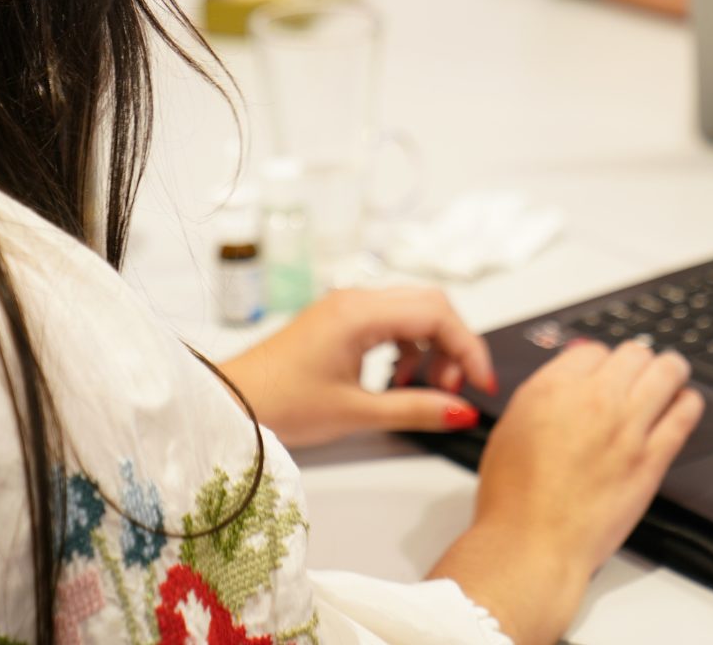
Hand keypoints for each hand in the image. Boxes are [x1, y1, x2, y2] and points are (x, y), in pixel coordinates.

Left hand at [219, 287, 495, 448]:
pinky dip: (406, 347)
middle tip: (453, 390)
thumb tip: (461, 412)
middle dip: (452, 346)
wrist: (231, 403)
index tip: (480, 386)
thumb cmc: (282, 405)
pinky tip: (398, 381)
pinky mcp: (338, 320)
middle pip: (430, 305)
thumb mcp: (356, 413)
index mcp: (360, 312)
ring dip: (430, 347)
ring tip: (425, 389)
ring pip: (411, 312)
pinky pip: (389, 322)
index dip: (468, 349)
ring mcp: (346, 307)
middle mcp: (356, 299)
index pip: (438, 314)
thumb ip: (414, 409)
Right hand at [429, 339, 702, 644]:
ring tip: (671, 375)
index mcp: (552, 388)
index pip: (592, 349)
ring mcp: (627, 428)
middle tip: (637, 372)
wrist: (532, 544)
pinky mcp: (652, 459)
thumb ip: (544, 394)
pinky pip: (685, 414)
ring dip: (669, 370)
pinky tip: (684, 404)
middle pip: (633, 353)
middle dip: (634, 361)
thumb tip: (569, 375)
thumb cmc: (514, 497)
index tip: (603, 372)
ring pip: (666, 371)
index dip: (598, 361)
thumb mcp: (511, 427)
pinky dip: (687, 402)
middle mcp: (593, 400)